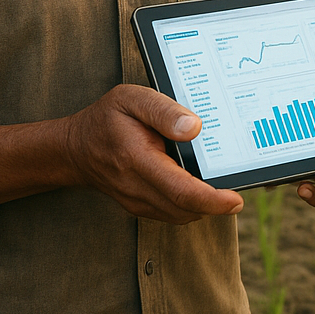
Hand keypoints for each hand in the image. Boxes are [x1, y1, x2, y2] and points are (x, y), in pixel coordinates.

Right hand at [64, 84, 243, 223]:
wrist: (73, 148)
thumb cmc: (106, 118)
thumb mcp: (131, 98)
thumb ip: (163, 111)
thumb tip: (194, 128)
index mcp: (137, 160)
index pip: (180, 190)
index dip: (212, 199)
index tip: (235, 200)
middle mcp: (136, 187)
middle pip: (184, 208)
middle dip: (216, 206)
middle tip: (240, 194)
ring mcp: (136, 200)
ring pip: (179, 215)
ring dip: (204, 208)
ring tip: (225, 190)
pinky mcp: (139, 204)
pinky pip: (170, 212)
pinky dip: (190, 206)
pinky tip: (203, 190)